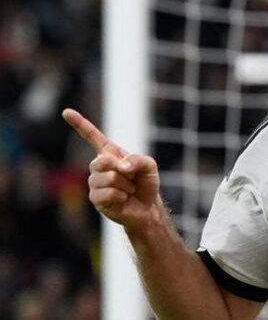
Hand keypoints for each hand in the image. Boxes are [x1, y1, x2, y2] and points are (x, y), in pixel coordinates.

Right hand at [62, 108, 160, 230]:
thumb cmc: (145, 182)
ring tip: (129, 189)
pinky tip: (123, 198)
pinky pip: (108, 193)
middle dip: (120, 168)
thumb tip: (121, 167)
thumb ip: (137, 159)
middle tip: (131, 175)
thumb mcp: (149, 165)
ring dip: (125, 184)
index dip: (80, 124)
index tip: (66, 112)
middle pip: (101, 161)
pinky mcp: (96, 199)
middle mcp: (98, 166)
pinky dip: (122, 195)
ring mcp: (95, 183)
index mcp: (110, 153)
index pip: (93, 136)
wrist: (147, 207)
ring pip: (108, 179)